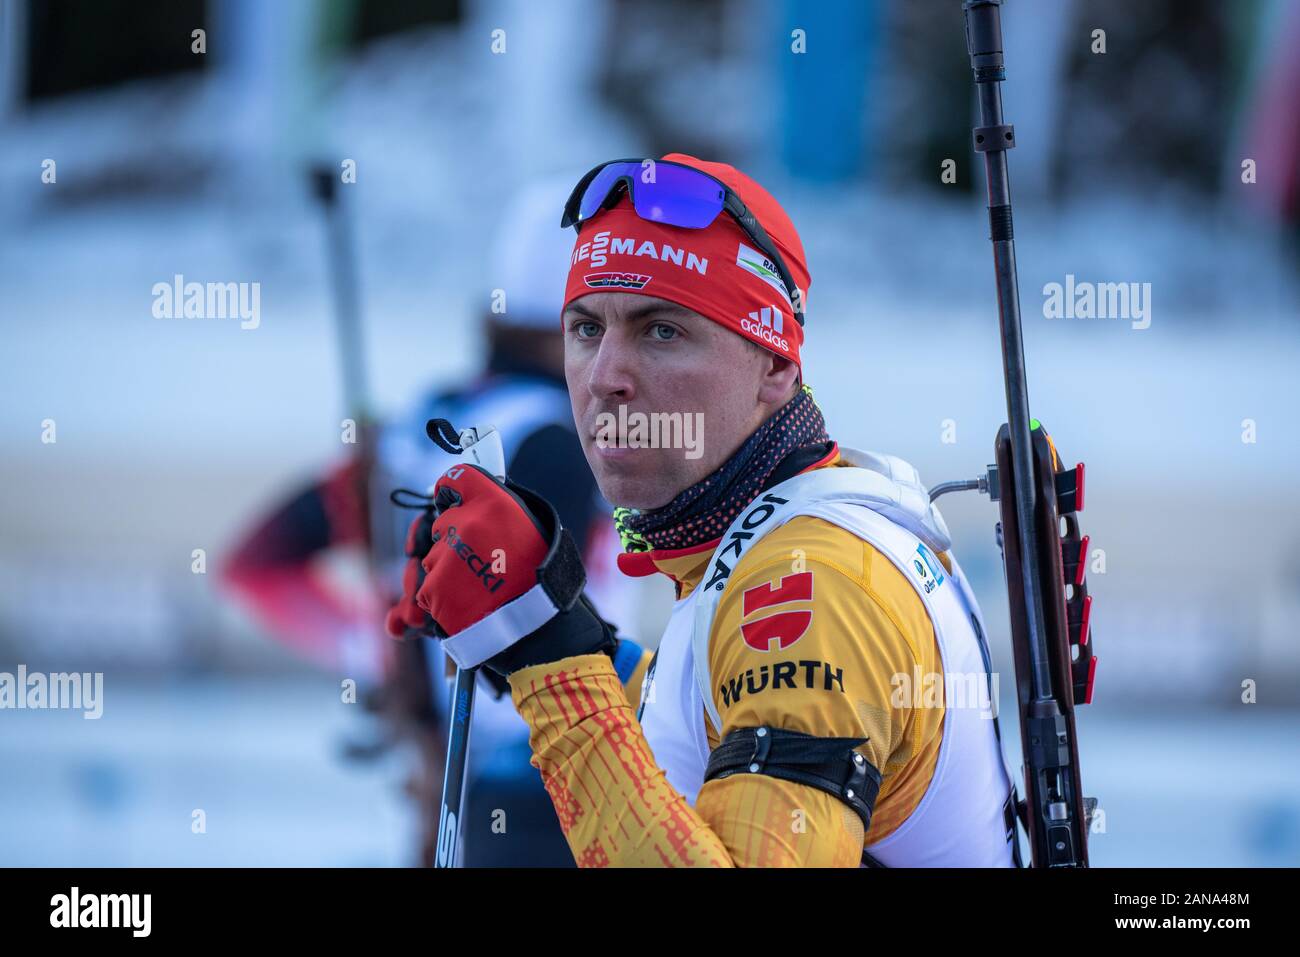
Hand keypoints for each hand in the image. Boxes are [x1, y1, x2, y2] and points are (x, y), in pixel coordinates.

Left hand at [384, 465, 615, 675]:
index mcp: (494, 503)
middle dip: (454, 540)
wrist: (539, 629)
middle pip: (442, 523)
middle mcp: (467, 523)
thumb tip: (467, 498)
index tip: (452, 500)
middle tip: (482, 561)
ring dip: (448, 571)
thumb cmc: (541, 578)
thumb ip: (497, 509)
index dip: (452, 490)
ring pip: (433, 558)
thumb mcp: (531, 527)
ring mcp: (447, 557)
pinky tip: (469, 604)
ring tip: (479, 588)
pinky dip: (442, 598)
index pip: (457, 478)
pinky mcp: (434, 589)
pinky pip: (428, 589)